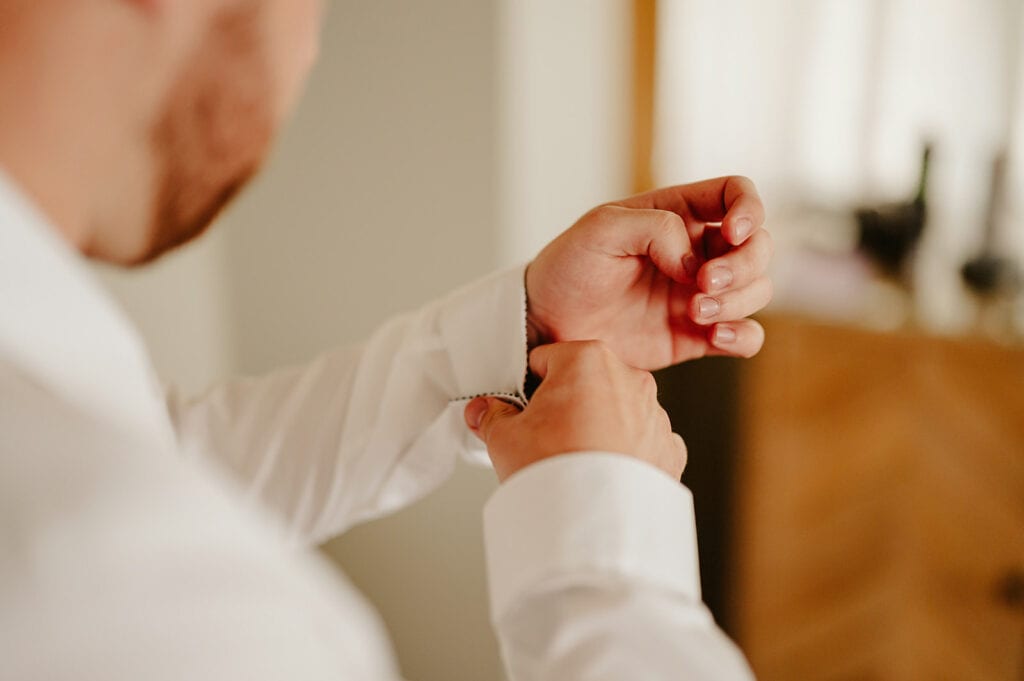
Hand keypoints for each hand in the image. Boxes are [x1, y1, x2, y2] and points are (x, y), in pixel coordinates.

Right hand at [463, 341, 686, 481]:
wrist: (595, 522)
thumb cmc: (556, 470)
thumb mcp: (504, 437)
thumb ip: (493, 416)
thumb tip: (486, 412)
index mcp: (588, 359)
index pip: (546, 360)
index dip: (528, 387)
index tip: (521, 410)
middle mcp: (629, 379)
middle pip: (585, 383)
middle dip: (566, 406)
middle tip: (544, 439)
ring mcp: (654, 415)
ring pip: (616, 412)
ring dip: (598, 428)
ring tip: (574, 461)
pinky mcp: (668, 449)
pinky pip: (641, 443)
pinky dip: (625, 455)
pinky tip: (603, 476)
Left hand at [525, 176, 772, 369]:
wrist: (548, 326)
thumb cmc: (569, 269)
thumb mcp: (600, 229)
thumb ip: (652, 228)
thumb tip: (693, 259)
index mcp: (677, 214)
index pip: (736, 193)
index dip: (749, 209)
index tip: (732, 232)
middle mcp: (696, 251)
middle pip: (759, 245)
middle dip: (743, 265)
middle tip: (702, 283)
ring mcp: (700, 294)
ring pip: (758, 289)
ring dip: (739, 300)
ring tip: (696, 312)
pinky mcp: (697, 335)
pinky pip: (746, 336)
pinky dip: (743, 335)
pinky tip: (714, 336)